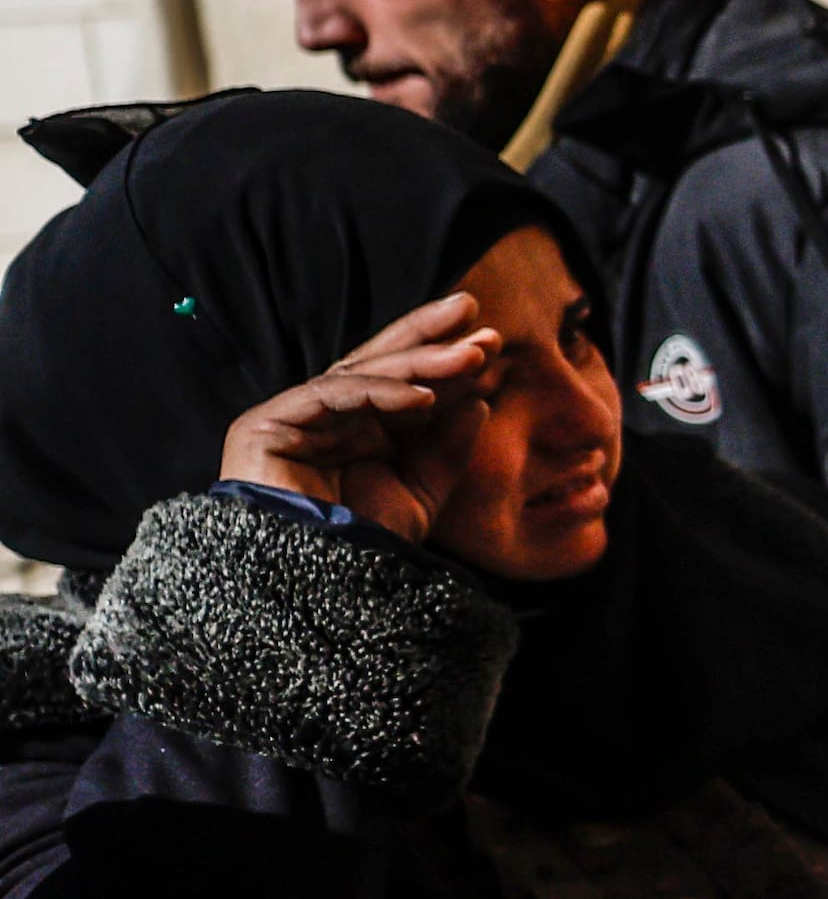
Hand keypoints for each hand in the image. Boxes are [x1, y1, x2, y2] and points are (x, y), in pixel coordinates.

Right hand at [216, 292, 495, 545]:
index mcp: (358, 430)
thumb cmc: (362, 547)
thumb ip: (445, 450)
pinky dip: (378, 393)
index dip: (443, 360)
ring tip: (470, 355)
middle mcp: (326, 417)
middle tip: (473, 311)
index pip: (401, 382)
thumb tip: (480, 401)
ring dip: (418, 361)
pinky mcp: (266, 424)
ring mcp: (294, 417)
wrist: (314, 587)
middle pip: (379, 365)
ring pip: (361, 375)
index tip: (491, 341)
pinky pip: (330, 396)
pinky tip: (423, 397)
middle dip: (426, 337)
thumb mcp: (420, 494)